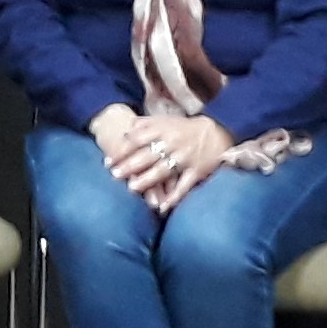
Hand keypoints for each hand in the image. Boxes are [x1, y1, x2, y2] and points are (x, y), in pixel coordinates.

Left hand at [107, 112, 230, 210]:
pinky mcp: (197, 171)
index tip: (108, 161)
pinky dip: (174, 197)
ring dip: (147, 179)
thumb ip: (145, 124)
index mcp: (162, 130)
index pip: (137, 139)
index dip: (122, 150)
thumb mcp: (165, 120)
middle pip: (147, 155)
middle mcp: (172, 143)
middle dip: (130, 165)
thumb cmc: (186, 128)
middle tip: (114, 175)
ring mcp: (185, 158)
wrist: (218, 131)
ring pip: (163, 170)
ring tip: (131, 188)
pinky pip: (184, 185)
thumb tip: (126, 130)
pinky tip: (163, 207)